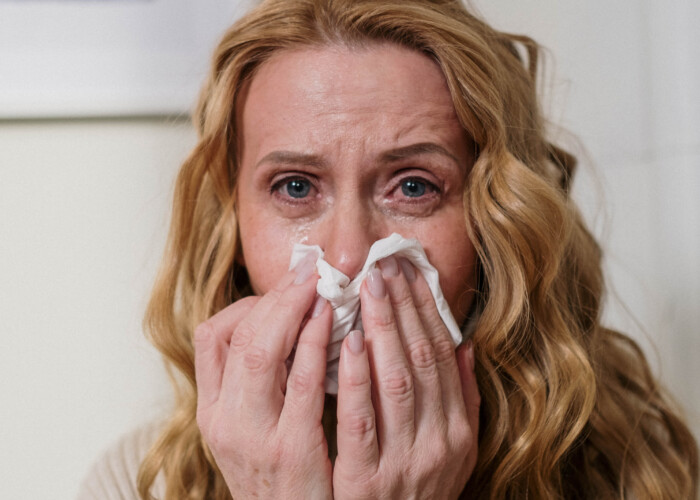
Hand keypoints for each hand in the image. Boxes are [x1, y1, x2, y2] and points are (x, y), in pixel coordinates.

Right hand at [194, 255, 332, 498]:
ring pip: (261, 352)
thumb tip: (294, 322)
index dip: (250, 303)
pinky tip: (335, 325)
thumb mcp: (256, 429)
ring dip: (294, 310)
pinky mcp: (290, 452)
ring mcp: (253, 437)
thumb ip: (266, 381)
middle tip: (310, 269)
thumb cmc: (281, 477)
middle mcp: (224, 420)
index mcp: (213, 410)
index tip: (287, 289)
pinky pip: (303, 386)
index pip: (212, 336)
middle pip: (238, 336)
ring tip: (321, 284)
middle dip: (277, 296)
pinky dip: (316, 346)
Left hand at [333, 256, 479, 499]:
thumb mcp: (457, 451)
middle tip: (384, 265)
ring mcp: (404, 462)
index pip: (443, 356)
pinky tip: (349, 342)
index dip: (427, 311)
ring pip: (397, 381)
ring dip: (384, 330)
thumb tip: (466, 344)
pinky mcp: (367, 481)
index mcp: (458, 430)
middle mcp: (439, 442)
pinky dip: (358, 379)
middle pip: (422, 359)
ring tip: (368, 288)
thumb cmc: (419, 491)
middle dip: (403, 307)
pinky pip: (362, 421)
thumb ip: (463, 399)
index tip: (410, 273)